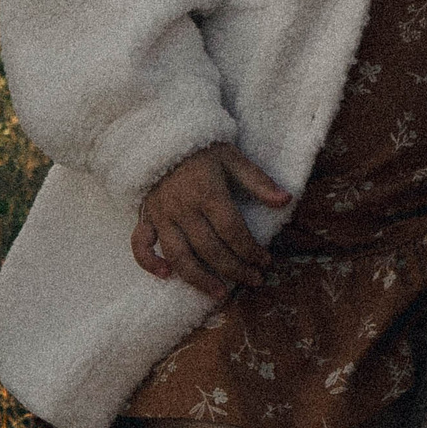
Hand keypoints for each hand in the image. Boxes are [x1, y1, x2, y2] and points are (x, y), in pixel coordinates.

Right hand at [131, 144, 290, 297]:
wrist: (162, 134)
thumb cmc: (202, 148)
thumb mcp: (233, 158)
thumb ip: (258, 181)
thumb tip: (286, 200)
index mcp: (207, 193)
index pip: (232, 231)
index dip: (251, 250)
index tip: (265, 261)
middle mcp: (183, 208)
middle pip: (210, 249)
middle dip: (235, 269)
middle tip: (253, 280)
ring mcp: (161, 214)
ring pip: (179, 255)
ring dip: (199, 279)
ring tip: (220, 294)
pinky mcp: (146, 216)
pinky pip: (141, 244)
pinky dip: (149, 262)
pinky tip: (165, 275)